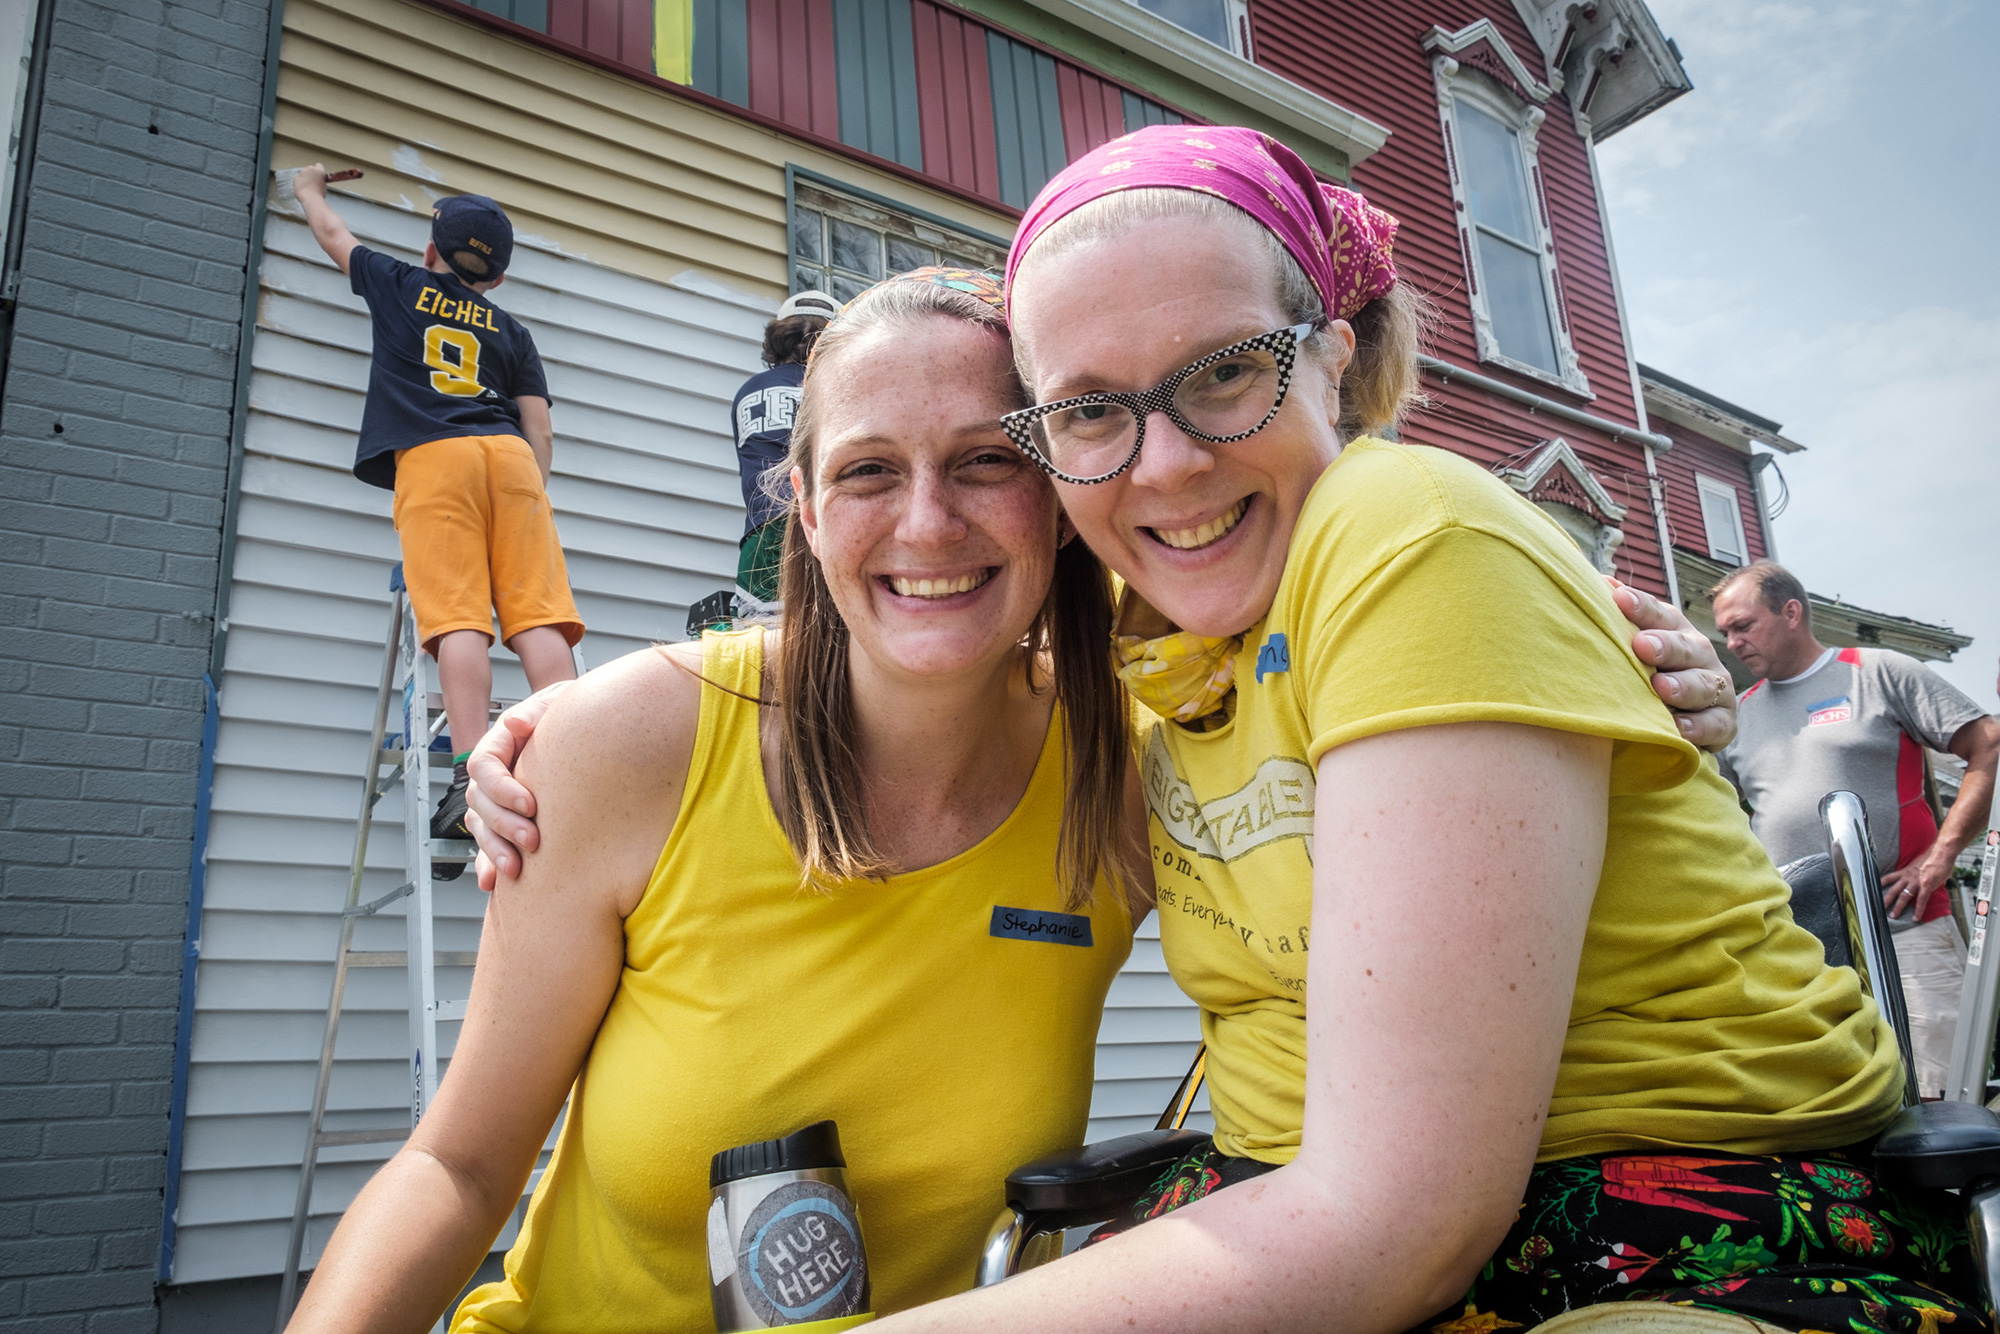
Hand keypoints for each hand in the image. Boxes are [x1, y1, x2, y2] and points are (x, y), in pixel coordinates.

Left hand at [291, 162, 327, 199]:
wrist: (310, 198)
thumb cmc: (319, 194)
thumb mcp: (324, 186)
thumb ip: (321, 180)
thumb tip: (318, 181)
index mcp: (319, 170)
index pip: (319, 166)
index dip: (319, 171)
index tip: (319, 176)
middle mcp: (310, 169)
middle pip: (310, 168)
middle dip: (311, 174)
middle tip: (313, 182)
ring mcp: (302, 172)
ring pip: (303, 173)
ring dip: (305, 177)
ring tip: (307, 187)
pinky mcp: (296, 177)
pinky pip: (298, 178)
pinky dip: (299, 181)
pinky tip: (302, 188)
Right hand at [466, 682, 571, 890]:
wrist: (589, 728)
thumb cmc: (571, 714)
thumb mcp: (557, 702)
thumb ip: (537, 711)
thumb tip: (514, 722)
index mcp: (499, 744)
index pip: (484, 766)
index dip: (501, 788)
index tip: (529, 804)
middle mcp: (493, 775)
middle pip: (480, 803)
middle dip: (503, 825)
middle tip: (533, 840)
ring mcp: (496, 801)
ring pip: (481, 828)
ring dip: (495, 851)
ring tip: (516, 869)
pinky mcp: (507, 823)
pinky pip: (488, 847)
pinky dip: (489, 865)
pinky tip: (493, 882)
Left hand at [1608, 577, 1736, 750]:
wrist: (1680, 719)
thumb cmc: (1650, 673)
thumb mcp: (1637, 647)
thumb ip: (1621, 620)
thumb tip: (1599, 582)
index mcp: (1676, 632)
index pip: (1661, 616)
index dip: (1642, 607)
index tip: (1618, 599)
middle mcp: (1700, 657)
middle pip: (1687, 648)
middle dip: (1666, 646)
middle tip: (1642, 646)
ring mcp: (1716, 689)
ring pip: (1705, 685)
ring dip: (1683, 686)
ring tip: (1661, 687)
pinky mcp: (1723, 723)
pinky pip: (1714, 725)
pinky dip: (1698, 727)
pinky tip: (1678, 727)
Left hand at [1882, 855, 1950, 920]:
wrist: (1941, 852)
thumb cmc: (1933, 858)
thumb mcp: (1918, 865)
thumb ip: (1915, 873)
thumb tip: (1917, 878)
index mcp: (1905, 871)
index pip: (1888, 878)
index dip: (1880, 884)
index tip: (1873, 891)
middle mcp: (1908, 877)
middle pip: (1893, 890)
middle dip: (1885, 900)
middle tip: (1879, 909)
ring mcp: (1916, 881)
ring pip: (1903, 896)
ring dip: (1898, 907)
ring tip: (1893, 916)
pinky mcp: (1926, 885)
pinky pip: (1921, 900)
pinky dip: (1918, 910)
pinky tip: (1916, 918)